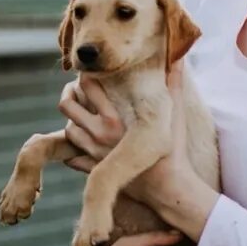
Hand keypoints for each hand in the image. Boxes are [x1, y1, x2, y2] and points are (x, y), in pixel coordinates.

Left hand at [58, 70, 186, 209]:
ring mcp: (95, 153)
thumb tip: (179, 58)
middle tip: (76, 92)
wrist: (168, 188)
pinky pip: (72, 158)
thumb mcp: (174, 113)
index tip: (91, 76)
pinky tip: (84, 143)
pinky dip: (73, 150)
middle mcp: (100, 133)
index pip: (87, 86)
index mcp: (115, 117)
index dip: (85, 77)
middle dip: (68, 95)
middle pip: (67, 105)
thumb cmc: (173, 149)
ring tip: (81, 116)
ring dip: (72, 121)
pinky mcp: (95, 171)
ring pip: (68, 130)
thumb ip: (173, 84)